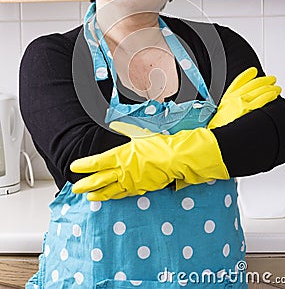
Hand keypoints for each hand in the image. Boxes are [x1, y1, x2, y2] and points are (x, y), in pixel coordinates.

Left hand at [71, 122, 228, 200]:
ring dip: (98, 194)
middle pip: (99, 180)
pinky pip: (124, 194)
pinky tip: (110, 197)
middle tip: (75, 188)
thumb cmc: (159, 145)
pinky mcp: (140, 189)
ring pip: (109, 190)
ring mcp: (131, 182)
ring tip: (89, 197)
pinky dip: (115, 195)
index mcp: (120, 156)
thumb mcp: (139, 133)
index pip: (96, 162)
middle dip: (85, 184)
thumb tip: (115, 123)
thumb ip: (125, 128)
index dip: (84, 166)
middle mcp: (123, 171)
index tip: (74, 167)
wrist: (175, 159)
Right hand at [208, 67, 280, 128]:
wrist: (217, 140)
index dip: (247, 75)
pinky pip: (263, 99)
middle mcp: (234, 98)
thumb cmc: (218, 130)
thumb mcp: (218, 115)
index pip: (238, 81)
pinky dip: (269, 95)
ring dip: (270, 87)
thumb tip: (238, 107)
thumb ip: (229, 108)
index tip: (253, 71)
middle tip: (271, 79)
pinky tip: (274, 94)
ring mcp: (242, 103)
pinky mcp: (249, 110)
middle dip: (264, 80)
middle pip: (252, 84)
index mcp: (226, 98)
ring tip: (276, 88)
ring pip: (260, 90)